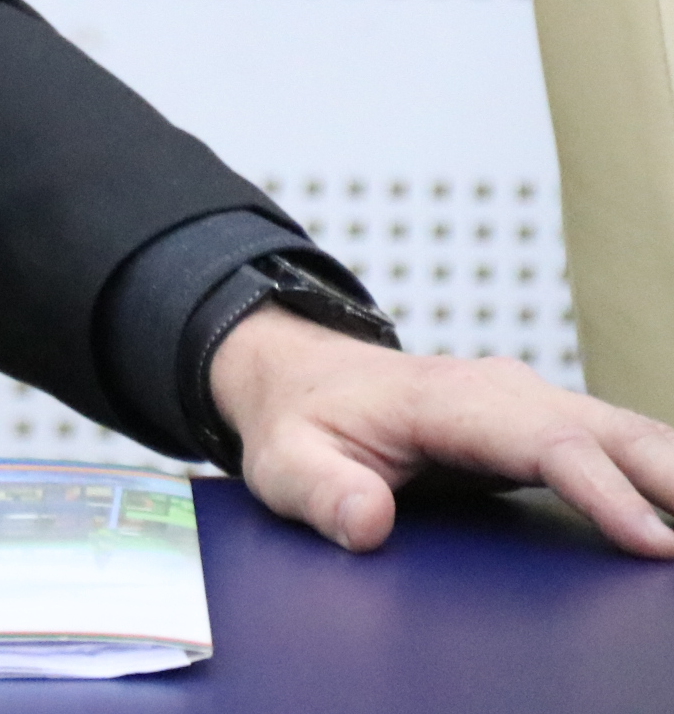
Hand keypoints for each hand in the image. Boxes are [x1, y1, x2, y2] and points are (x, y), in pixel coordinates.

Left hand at [211, 301, 673, 555]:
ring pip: (622, 430)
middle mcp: (500, 390)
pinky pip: (613, 442)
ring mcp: (526, 402)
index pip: (543, 441)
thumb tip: (368, 523)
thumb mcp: (283, 462)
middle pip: (606, 429)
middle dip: (670, 477)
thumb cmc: (299, 422)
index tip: (650, 540)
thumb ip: (321, 493)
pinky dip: (660, 471)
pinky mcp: (539, 423)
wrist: (300, 377)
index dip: (602, 490)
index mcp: (445, 399)